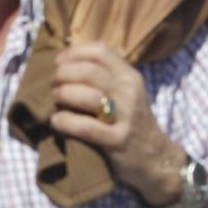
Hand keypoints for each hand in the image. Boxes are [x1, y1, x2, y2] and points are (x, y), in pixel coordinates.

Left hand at [49, 41, 176, 202]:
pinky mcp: (118, 140)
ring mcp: (126, 117)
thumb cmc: (131, 121)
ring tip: (55, 100)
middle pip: (89, 71)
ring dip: (63, 95)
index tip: (58, 63)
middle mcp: (129, 92)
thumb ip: (105, 76)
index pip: (100, 51)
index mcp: (130, 76)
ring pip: (88, 97)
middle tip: (53, 85)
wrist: (155, 156)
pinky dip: (66, 121)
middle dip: (63, 75)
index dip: (74, 53)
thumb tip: (65, 62)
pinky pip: (86, 127)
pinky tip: (57, 121)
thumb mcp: (126, 92)